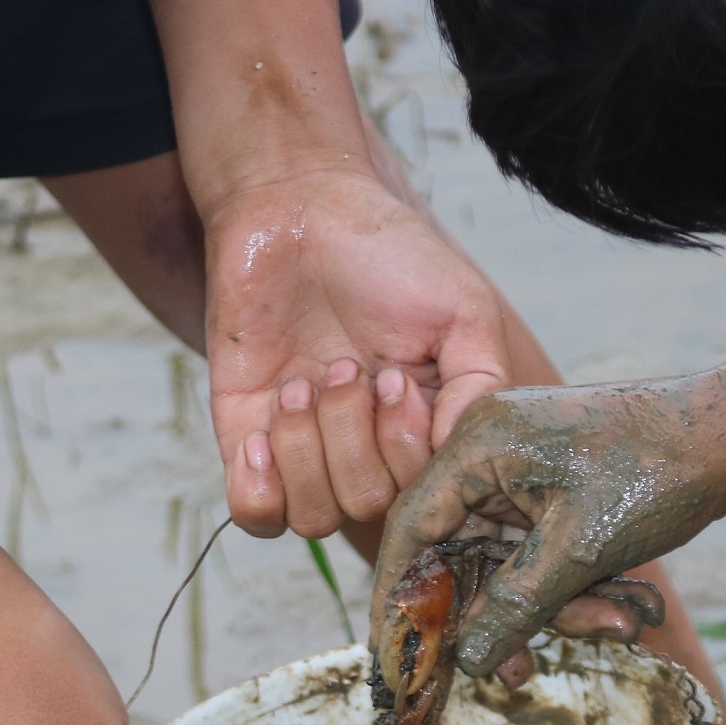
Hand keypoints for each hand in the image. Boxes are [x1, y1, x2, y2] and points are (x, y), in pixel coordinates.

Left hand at [207, 167, 509, 537]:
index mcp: (422, 429)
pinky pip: (255, 516)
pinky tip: (262, 432)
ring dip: (308, 449)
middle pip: (370, 507)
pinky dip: (260, 487)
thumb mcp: (463, 311)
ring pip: (315, 517)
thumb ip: (480, 388)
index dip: (409, 450)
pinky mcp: (245, 440)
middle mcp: (366, 450)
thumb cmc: (386, 254)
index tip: (397, 379)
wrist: (295, 207)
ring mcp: (305, 450)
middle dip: (356, 436)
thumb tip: (457, 455)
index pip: (427, 497)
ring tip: (302, 382)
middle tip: (346, 365)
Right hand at [372, 362, 725, 676]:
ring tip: (611, 628)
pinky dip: (567, 590)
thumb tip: (466, 661)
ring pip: (503, 563)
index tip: (395, 654)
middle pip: (456, 554)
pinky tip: (615, 614)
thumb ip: (514, 606)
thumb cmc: (661, 470)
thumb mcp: (580, 550)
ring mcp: (522, 471)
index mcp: (478, 445)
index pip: (410, 528)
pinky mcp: (553, 490)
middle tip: (514, 673)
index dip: (398, 596)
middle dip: (494, 615)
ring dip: (547, 608)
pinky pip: (536, 554)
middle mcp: (488, 453)